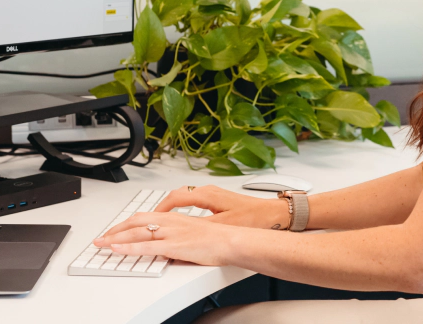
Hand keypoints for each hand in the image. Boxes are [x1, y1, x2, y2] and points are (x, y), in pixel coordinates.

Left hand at [92, 211, 234, 265]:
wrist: (233, 240)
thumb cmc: (220, 237)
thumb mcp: (195, 231)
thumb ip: (179, 235)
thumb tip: (169, 244)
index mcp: (175, 217)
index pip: (144, 217)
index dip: (126, 223)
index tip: (115, 230)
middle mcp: (170, 222)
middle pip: (135, 221)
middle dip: (115, 229)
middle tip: (101, 236)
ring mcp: (171, 233)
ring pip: (137, 233)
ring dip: (115, 238)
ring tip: (101, 243)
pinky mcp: (174, 246)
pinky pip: (146, 246)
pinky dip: (129, 247)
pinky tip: (117, 249)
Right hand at [155, 185, 289, 229]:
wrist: (273, 214)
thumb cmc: (253, 218)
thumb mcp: (223, 227)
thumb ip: (200, 227)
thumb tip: (181, 231)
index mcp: (207, 195)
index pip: (175, 197)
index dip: (160, 209)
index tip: (150, 219)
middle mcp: (208, 191)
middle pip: (177, 195)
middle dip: (162, 207)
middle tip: (151, 219)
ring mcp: (213, 194)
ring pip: (184, 196)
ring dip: (171, 206)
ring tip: (161, 218)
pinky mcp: (218, 199)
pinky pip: (192, 199)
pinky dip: (182, 206)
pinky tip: (181, 216)